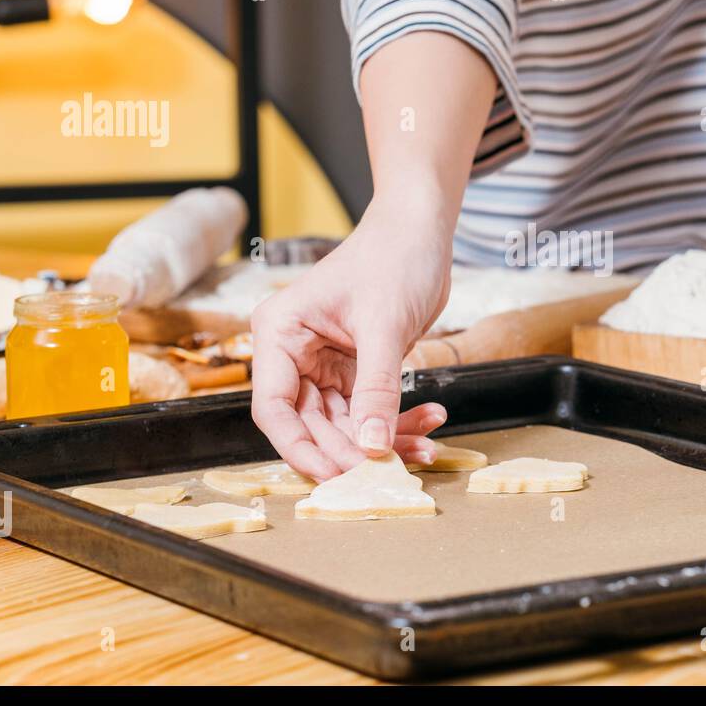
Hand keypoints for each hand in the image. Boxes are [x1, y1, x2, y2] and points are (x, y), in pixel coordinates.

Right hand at [250, 196, 451, 479]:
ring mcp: (324, 364)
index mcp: (280, 334)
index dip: (300, 447)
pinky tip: (431, 420)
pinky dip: (398, 421)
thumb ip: (376, 389)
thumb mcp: (384, 326)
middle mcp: (294, 353)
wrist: (422, 231)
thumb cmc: (394, 258)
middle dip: (351, 450)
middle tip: (390, 471)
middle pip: (311, 424)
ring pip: (344, 424)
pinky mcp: (355, 369)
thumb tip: (371, 447)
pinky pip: (369, 410)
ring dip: (383, 440)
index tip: (335, 475)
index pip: (274, 407)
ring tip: (426, 446)